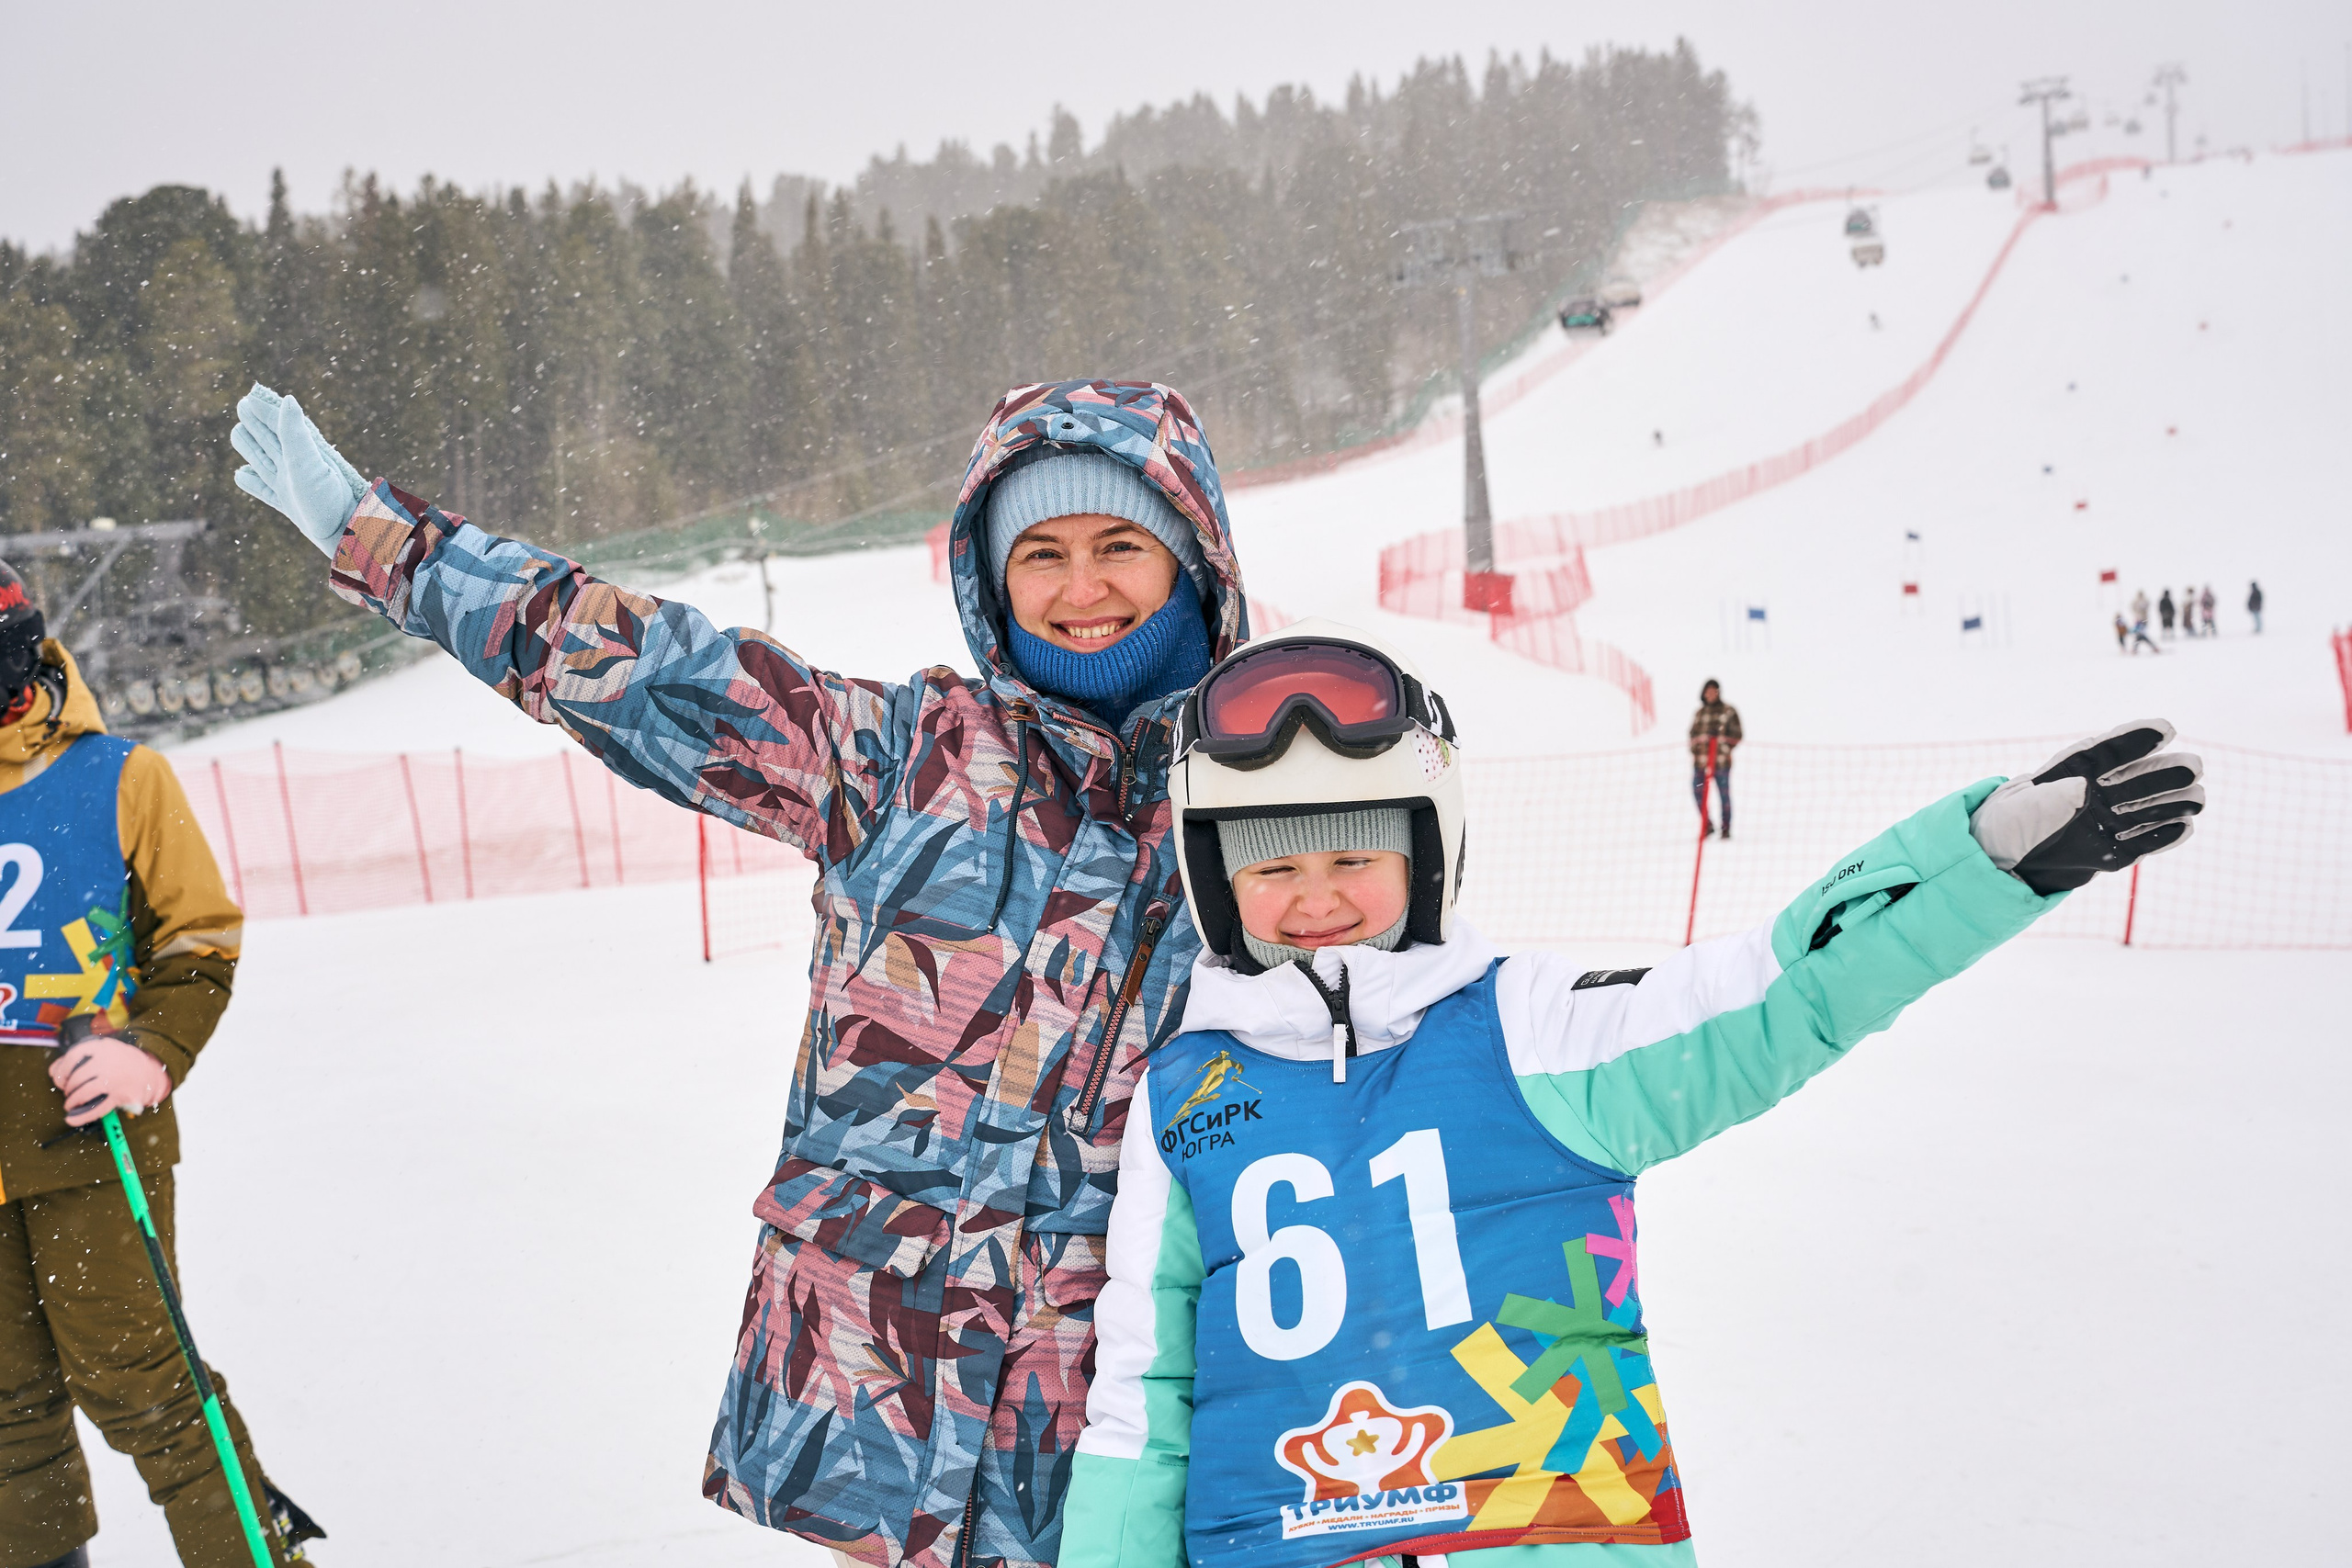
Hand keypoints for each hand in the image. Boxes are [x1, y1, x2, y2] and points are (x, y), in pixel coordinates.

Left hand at [48, 1034, 173, 1125]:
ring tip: (71, 1103)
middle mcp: (108, 1062)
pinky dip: (81, 1116)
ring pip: (83, 1093)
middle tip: (68, 1092)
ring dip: (72, 1101)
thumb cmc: (122, 1061)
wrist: (152, 1072)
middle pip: (76, 1077)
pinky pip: (97, 1109)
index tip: (59, 1079)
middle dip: (68, 1088)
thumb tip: (53, 1072)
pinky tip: (72, 1119)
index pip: (72, 1056)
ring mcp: (114, 1079)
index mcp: (103, 1047)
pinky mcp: (121, 1095)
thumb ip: (78, 1057)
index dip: (61, 1070)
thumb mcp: (104, 1050)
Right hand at [231, 383, 368, 556]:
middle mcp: (292, 465)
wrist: (341, 532)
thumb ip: (294, 433)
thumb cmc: (326, 497)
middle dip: (254, 423)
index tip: (249, 398)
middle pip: (267, 439)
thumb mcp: (307, 462)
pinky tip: (241, 475)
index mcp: (298, 451)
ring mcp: (288, 484)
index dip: (263, 411)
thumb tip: (287, 399)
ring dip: (248, 447)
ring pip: (261, 460)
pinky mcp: (285, 502)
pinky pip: (262, 489)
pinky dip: (250, 481)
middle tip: (243, 406)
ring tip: (237, 433)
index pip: (278, 424)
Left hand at [1971, 720, 2204, 893]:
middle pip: (2139, 779)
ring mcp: (2106, 821)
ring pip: (2148, 809)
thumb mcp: (2023, 807)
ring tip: (2196, 798)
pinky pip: (2142, 844)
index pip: (2108, 751)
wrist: (2001, 861)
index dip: (2136, 739)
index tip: (2165, 728)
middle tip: (2194, 766)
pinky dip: (2163, 837)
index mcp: (2073, 771)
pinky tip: (2184, 827)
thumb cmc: (2009, 823)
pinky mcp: (2111, 851)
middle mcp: (2096, 793)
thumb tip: (2084, 788)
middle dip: (2166, 772)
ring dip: (2173, 803)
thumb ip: (2054, 796)